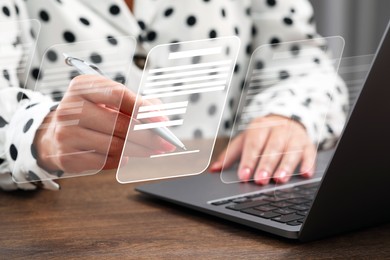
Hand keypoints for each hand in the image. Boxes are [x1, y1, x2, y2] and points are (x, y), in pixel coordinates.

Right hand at [34, 75, 175, 173]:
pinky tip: (125, 155)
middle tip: (165, 143)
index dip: (144, 109)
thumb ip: (140, 105)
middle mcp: (70, 108)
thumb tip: (162, 120)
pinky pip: (104, 161)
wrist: (59, 134)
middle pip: (119, 124)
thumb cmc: (95, 114)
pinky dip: (120, 160)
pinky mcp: (66, 156)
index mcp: (82, 86)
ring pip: (114, 146)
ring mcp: (65, 133)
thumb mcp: (113, 101)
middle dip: (148, 136)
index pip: (118, 95)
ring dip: (139, 150)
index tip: (162, 121)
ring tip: (151, 150)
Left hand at [210, 115, 315, 184]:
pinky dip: (308, 163)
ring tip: (280, 180)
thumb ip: (229, 155)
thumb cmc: (261, 134)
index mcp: (259, 127)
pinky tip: (305, 174)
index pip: (253, 144)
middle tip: (261, 181)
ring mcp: (294, 135)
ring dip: (286, 166)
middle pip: (272, 148)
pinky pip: (310, 152)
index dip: (249, 160)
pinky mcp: (307, 142)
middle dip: (266, 165)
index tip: (244, 176)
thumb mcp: (244, 140)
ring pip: (291, 150)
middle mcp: (277, 129)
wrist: (285, 117)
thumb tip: (213, 169)